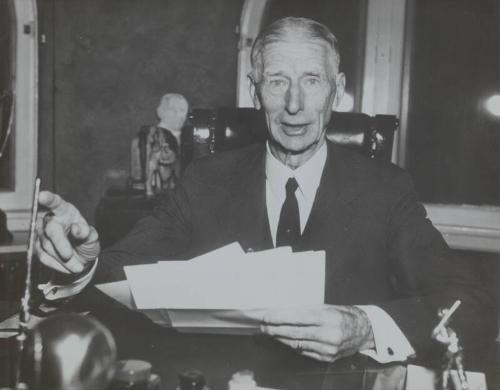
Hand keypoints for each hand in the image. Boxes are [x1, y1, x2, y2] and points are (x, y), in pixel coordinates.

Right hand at [35, 191, 99, 273]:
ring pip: (47, 246)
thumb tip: (76, 228)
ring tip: (78, 266)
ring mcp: (41, 233)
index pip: (56, 203)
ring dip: (63, 259)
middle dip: (61, 244)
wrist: (81, 257)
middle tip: (69, 256)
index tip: (42, 196)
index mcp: (64, 211)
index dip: (48, 199)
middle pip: (51, 229)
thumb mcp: (92, 237)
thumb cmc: (86, 240)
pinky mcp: (37, 247)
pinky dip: (58, 265)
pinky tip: (69, 267)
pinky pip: (44, 257)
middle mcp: (49, 219)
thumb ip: (87, 232)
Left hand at [260, 305, 374, 361]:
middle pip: (295, 333)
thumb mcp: (326, 307)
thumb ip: (306, 311)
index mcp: (329, 318)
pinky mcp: (327, 358)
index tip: (266, 316)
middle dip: (275, 329)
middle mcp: (329, 335)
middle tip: (262, 325)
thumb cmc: (342, 315)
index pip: (299, 318)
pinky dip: (292, 345)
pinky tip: (283, 339)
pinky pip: (304, 351)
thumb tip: (283, 312)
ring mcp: (328, 349)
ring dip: (281, 338)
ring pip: (297, 344)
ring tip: (269, 331)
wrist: (364, 332)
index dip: (280, 318)